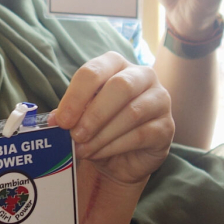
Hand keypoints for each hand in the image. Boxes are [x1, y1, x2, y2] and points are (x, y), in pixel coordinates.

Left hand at [47, 52, 173, 186]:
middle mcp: (143, 76)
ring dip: (102, 134)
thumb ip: (70, 113)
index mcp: (116, 65)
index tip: (61, 120)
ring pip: (132, 112)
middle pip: (120, 86)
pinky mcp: (166, 126)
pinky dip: (115, 146)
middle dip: (94, 114)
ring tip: (83, 149)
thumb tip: (56, 119)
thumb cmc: (99, 128)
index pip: (94, 71)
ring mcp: (159, 100)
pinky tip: (99, 154)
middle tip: (75, 135)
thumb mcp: (80, 117)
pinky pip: (141, 134)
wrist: (122, 158)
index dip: (76, 96)